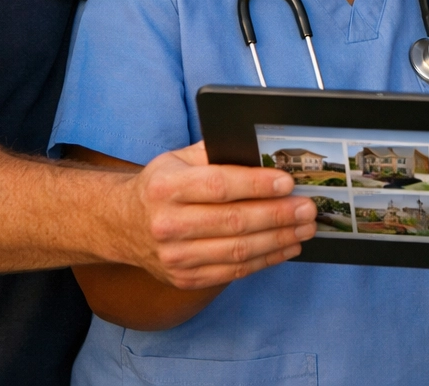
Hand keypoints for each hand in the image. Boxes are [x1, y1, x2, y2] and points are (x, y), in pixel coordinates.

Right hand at [122, 142, 316, 288]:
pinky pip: (233, 271)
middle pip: (234, 221)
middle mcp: (167, 224)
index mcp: (165, 187)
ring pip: (238, 251)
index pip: (218, 186)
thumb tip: (262, 150)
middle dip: (278, 214)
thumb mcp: (178, 159)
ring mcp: (175, 257)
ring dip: (279, 240)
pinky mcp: (185, 278)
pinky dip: (265, 260)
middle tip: (307, 207)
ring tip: (305, 228)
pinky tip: (286, 247)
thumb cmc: (160, 187)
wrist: (122, 225)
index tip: (287, 182)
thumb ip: (215, 152)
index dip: (257, 185)